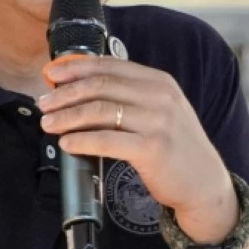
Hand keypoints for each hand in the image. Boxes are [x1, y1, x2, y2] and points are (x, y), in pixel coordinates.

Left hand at [39, 56, 236, 240]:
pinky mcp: (152, 148)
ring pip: (99, 110)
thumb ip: (130, 96)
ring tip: (49, 124)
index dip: (75, 68)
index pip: (109, 66)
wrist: (204, 183)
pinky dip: (81, 140)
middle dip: (65, 93)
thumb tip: (82, 89)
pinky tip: (66, 144)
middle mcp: (159, 96)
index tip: (51, 74)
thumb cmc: (175, 148)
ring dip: (67, 116)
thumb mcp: (160, 111)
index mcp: (159, 81)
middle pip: (100, 86)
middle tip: (44, 103)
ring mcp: (157, 121)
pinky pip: (106, 140)